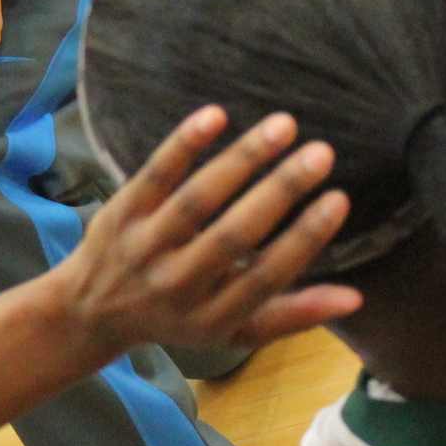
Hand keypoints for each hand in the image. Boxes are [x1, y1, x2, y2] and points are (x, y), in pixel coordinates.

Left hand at [55, 106, 358, 350]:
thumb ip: (291, 316)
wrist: (89, 312)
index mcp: (212, 316)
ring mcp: (144, 247)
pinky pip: (154, 175)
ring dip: (242, 159)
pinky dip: (183, 144)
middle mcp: (176, 284)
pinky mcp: (120, 213)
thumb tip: (356, 299)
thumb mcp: (232, 331)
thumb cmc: (180, 317)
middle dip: (280, 192)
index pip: (266, 277)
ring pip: (196, 200)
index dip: (304, 239)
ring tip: (284, 126)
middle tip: (323, 153)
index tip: (339, 199)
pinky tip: (216, 114)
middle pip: (233, 236)